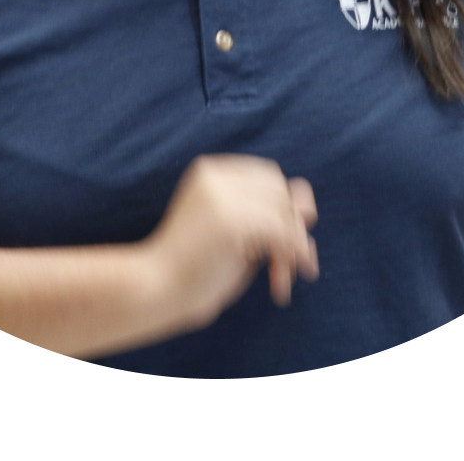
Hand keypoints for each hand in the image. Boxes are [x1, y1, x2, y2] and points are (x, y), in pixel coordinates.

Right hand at [144, 155, 318, 334]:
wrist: (153, 290)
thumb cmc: (192, 268)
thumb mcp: (236, 237)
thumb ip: (268, 218)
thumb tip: (310, 204)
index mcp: (210, 172)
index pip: (268, 178)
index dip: (282, 210)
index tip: (282, 245)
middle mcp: (216, 175)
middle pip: (279, 192)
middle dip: (291, 229)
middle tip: (287, 268)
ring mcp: (222, 196)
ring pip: (283, 213)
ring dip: (292, 249)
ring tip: (282, 280)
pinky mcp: (230, 221)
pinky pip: (281, 232)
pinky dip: (290, 257)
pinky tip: (280, 285)